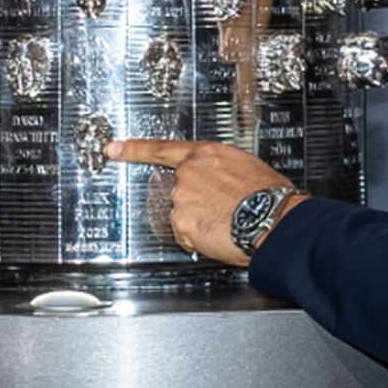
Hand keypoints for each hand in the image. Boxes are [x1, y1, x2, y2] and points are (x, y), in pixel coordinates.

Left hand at [107, 139, 300, 266]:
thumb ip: (219, 169)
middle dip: (195, 202)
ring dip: (200, 221)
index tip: (113, 149)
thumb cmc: (269, 194)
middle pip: (178, 191)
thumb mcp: (245, 165)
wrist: (274, 218)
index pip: (161, 149)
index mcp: (204, 154)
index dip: (134, 150)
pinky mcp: (182, 225)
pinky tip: (221, 234)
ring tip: (229, 222)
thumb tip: (217, 179)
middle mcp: (188, 175)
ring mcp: (182, 200)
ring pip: (183, 215)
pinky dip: (200, 239)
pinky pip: (186, 236)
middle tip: (224, 209)